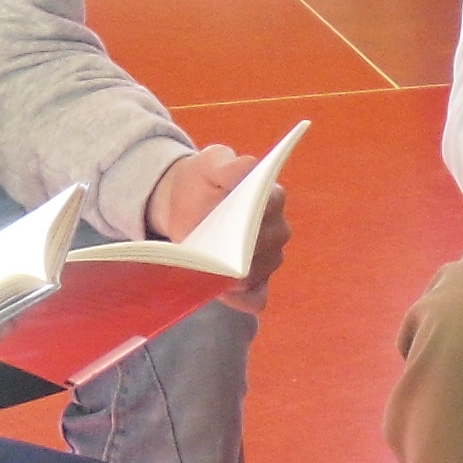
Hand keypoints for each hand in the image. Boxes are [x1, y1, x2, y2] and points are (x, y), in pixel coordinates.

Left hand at [151, 146, 293, 310]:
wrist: (185, 204)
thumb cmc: (201, 181)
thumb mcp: (210, 163)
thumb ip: (227, 163)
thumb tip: (247, 167)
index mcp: (273, 197)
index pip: (271, 209)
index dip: (251, 217)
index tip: (227, 222)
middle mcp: (278, 230)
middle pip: (267, 248)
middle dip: (239, 251)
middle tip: (210, 251)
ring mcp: (269, 259)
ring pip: (259, 274)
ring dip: (233, 275)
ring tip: (207, 268)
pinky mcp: (256, 283)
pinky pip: (256, 299)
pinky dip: (240, 299)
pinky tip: (220, 290)